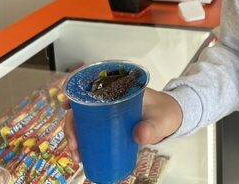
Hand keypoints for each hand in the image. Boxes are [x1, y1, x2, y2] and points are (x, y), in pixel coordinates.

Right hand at [62, 88, 183, 162]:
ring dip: (74, 135)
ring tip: (77, 154)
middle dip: (72, 124)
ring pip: (83, 119)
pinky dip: (82, 140)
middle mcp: (110, 97)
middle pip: (82, 105)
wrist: (172, 119)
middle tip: (74, 144)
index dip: (76, 92)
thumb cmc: (166, 112)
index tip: (67, 105)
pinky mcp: (108, 123)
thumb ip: (152, 127)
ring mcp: (107, 110)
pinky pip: (90, 129)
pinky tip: (80, 154)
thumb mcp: (160, 119)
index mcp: (121, 88)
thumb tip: (139, 136)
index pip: (93, 84)